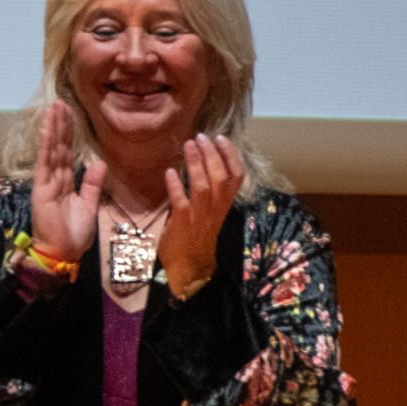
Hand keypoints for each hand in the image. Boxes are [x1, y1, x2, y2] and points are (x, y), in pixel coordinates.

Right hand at [28, 100, 103, 266]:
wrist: (63, 253)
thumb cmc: (73, 234)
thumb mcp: (88, 205)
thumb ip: (91, 184)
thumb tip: (98, 163)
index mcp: (65, 183)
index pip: (66, 153)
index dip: (68, 134)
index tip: (69, 115)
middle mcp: (54, 179)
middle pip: (57, 146)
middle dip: (59, 125)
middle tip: (60, 103)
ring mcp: (46, 182)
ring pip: (51, 150)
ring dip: (53, 128)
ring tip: (54, 107)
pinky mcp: (42, 188)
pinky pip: (46, 162)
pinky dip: (47, 144)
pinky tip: (49, 128)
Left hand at [159, 133, 243, 294]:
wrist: (189, 268)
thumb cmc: (196, 238)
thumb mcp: (208, 214)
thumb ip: (206, 193)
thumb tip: (199, 166)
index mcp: (224, 205)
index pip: (236, 177)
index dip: (231, 156)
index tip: (221, 138)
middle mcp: (216, 209)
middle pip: (221, 177)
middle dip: (212, 154)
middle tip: (201, 137)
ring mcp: (200, 216)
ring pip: (204, 186)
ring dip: (196, 164)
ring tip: (188, 145)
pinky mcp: (183, 223)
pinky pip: (181, 201)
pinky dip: (176, 185)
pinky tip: (169, 172)